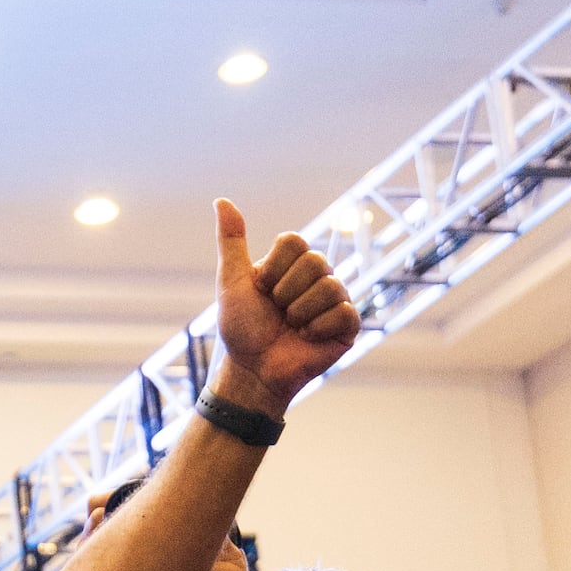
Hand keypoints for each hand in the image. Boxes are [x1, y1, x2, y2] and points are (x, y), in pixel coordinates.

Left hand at [210, 199, 357, 409]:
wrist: (252, 370)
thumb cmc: (241, 329)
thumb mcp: (231, 281)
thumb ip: (231, 241)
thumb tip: (221, 200)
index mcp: (294, 263)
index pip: (294, 241)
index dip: (273, 269)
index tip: (261, 289)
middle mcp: (319, 276)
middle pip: (314, 261)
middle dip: (285, 293)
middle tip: (277, 312)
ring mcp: (336, 299)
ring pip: (329, 287)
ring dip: (299, 313)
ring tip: (291, 327)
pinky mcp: (348, 325)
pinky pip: (343, 312)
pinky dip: (317, 328)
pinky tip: (307, 338)